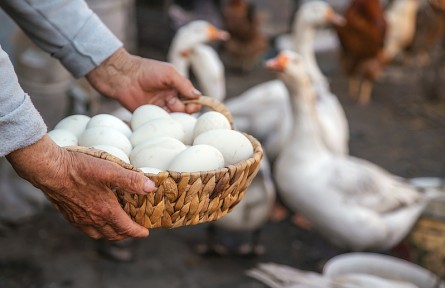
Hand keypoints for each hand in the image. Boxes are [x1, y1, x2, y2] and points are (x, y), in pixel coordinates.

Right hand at [6, 135, 153, 240]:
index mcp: (106, 211)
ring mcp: (80, 219)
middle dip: (126, 234)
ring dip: (111, 233)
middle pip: (114, 234)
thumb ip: (131, 180)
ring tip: (117, 227)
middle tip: (134, 230)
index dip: (137, 231)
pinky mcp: (69, 215)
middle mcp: (93, 219)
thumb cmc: (80, 169)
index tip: (145, 233)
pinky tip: (96, 220)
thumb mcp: (110, 171)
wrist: (50, 171)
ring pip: (99, 234)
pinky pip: (86, 229)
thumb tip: (150, 188)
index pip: (126, 228)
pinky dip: (96, 229)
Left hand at [86, 48, 201, 112]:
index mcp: (176, 87)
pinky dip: (167, 123)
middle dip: (187, 110)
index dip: (195, 102)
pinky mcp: (151, 115)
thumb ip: (184, 84)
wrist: (124, 77)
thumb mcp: (169, 73)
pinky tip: (166, 119)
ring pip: (175, 117)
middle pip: (185, 109)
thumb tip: (198, 96)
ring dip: (177, 116)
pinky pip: (163, 122)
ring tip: (171, 109)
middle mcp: (170, 98)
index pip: (191, 97)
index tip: (195, 103)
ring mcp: (161, 107)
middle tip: (182, 106)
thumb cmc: (147, 71)